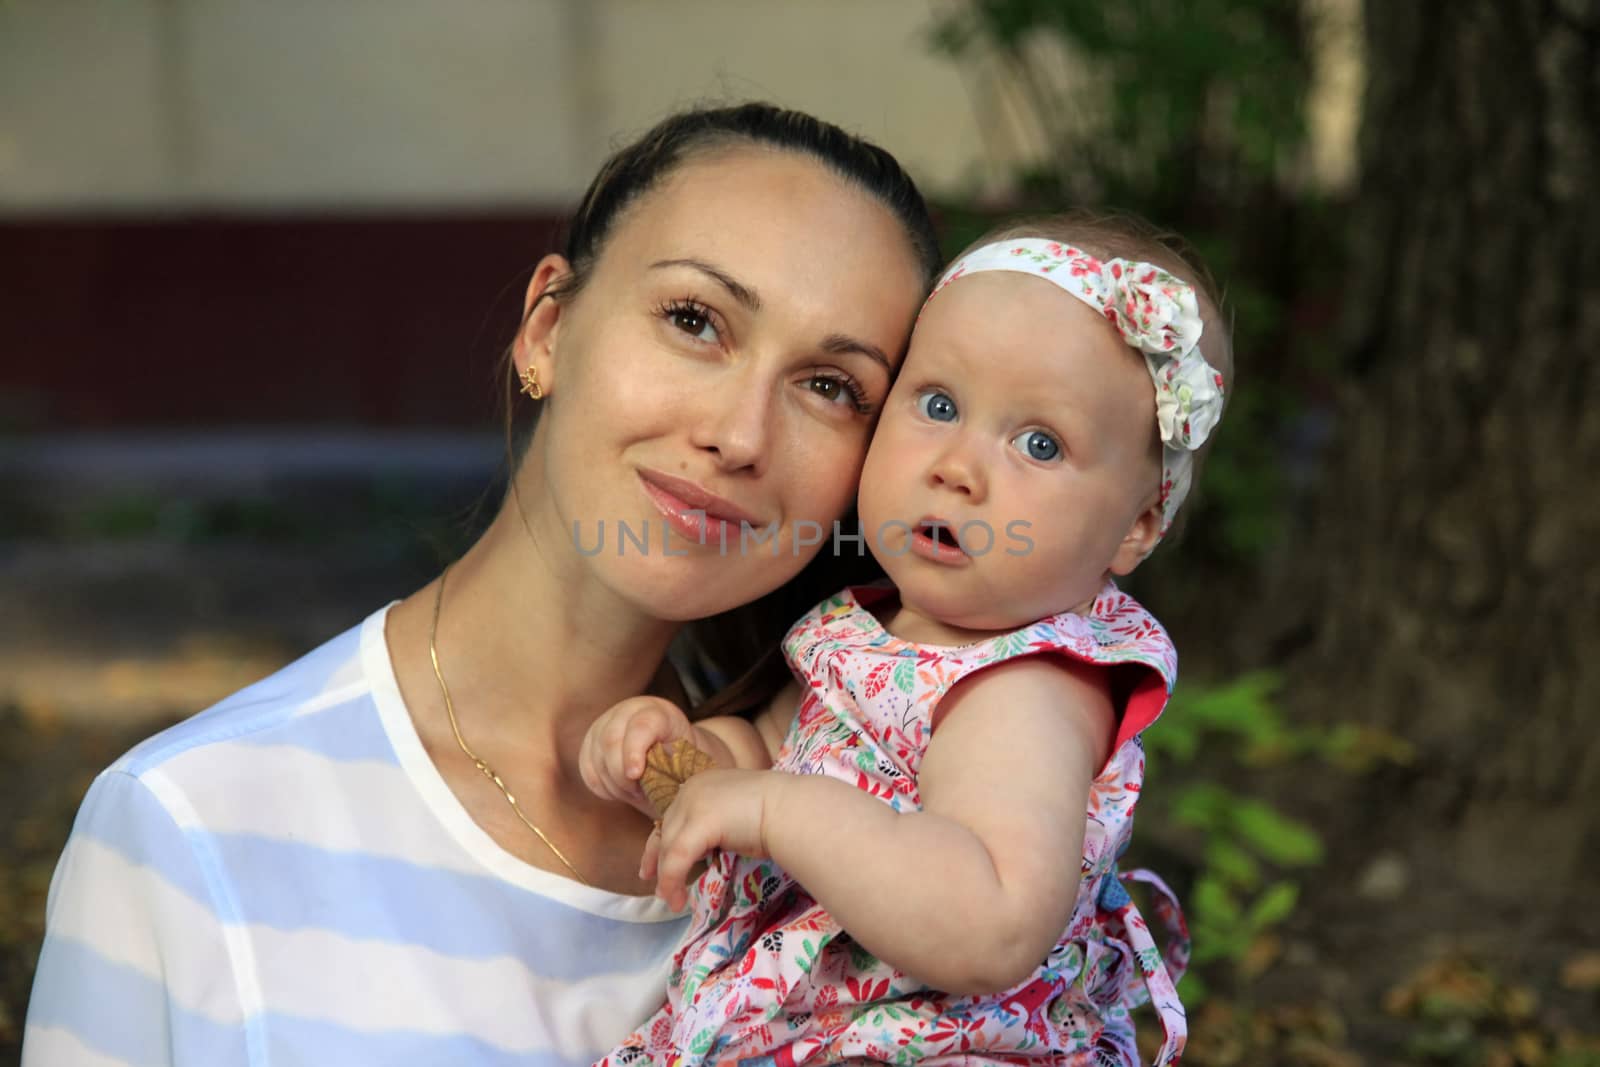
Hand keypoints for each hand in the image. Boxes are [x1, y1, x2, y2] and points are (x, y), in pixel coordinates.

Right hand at [578, 695, 695, 817]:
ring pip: (596, 757)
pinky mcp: (590, 743)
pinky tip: (620, 792)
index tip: (636, 775)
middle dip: (621, 774)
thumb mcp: (688, 762)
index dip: (634, 751)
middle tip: (639, 793)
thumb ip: (676, 766)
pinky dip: (602, 786)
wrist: (671, 758)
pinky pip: (588, 769)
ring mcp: (605, 725)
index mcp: (658, 712)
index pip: (640, 725)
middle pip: (610, 740)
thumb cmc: (684, 762)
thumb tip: (664, 778)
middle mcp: (627, 711)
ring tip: (635, 793)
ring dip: (614, 784)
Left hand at [641, 769, 784, 910]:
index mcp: (701, 783)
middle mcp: (691, 789)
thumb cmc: (776, 813)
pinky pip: (677, 858)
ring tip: (673, 902)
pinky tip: (677, 899)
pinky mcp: (699, 823)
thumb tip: (705, 849)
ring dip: (667, 879)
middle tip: (658, 889)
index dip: (659, 843)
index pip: (672, 816)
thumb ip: (717, 824)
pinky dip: (673, 881)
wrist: (790, 809)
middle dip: (657, 863)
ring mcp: (693, 803)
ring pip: (669, 847)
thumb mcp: (735, 814)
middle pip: (666, 831)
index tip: (651, 866)